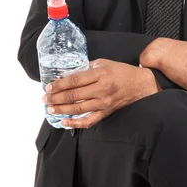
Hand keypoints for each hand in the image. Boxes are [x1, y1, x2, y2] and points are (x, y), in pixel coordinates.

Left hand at [42, 59, 157, 127]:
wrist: (141, 85)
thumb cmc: (123, 72)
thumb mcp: (105, 63)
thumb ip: (88, 67)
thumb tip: (70, 72)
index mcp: (101, 74)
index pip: (75, 80)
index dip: (60, 84)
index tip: (49, 86)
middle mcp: (102, 89)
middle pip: (74, 95)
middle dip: (56, 97)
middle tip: (45, 98)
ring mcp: (104, 103)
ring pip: (78, 109)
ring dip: (61, 109)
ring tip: (50, 108)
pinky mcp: (106, 112)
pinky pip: (88, 121)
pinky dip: (75, 123)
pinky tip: (64, 122)